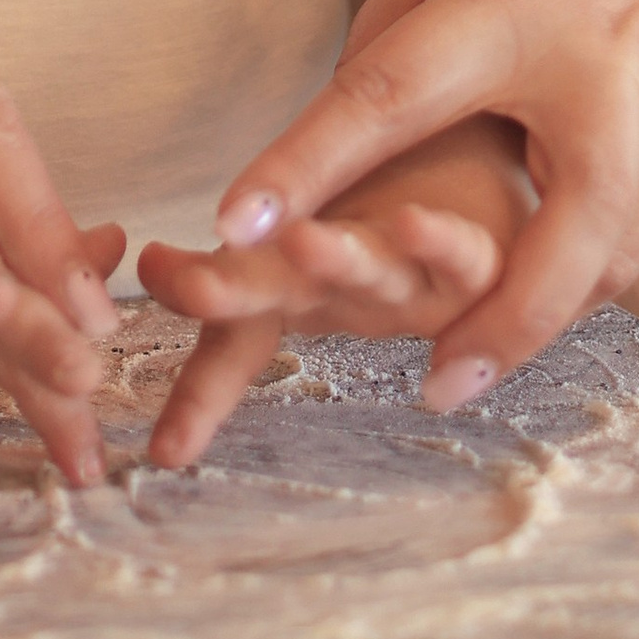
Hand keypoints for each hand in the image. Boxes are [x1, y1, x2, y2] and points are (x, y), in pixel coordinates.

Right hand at [137, 116, 528, 466]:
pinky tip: (416, 224)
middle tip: (188, 285)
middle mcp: (348, 290)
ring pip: (372, 266)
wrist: (492, 185)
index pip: (234, 337)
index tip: (166, 453)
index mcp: (300, 291)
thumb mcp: (293, 255)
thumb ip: (226, 278)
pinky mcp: (476, 256)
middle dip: (238, 287)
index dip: (201, 394)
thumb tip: (146, 270)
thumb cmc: (386, 224)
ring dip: (339, 257)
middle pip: (288, 285)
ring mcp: (414, 275)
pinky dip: (440, 242)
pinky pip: (461, 253)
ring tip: (300, 241)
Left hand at [189, 0, 638, 408]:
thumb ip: (405, 26)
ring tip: (456, 364)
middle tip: (429, 381)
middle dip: (492, 323)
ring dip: (532, 326)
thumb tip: (344, 127)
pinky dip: (576, 287)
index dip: (307, 163)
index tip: (234, 223)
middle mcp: (601, 84)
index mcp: (519, 2)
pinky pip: (631, 248)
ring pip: (601, 268)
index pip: (391, 95)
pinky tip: (526, 313)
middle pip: (551, 239)